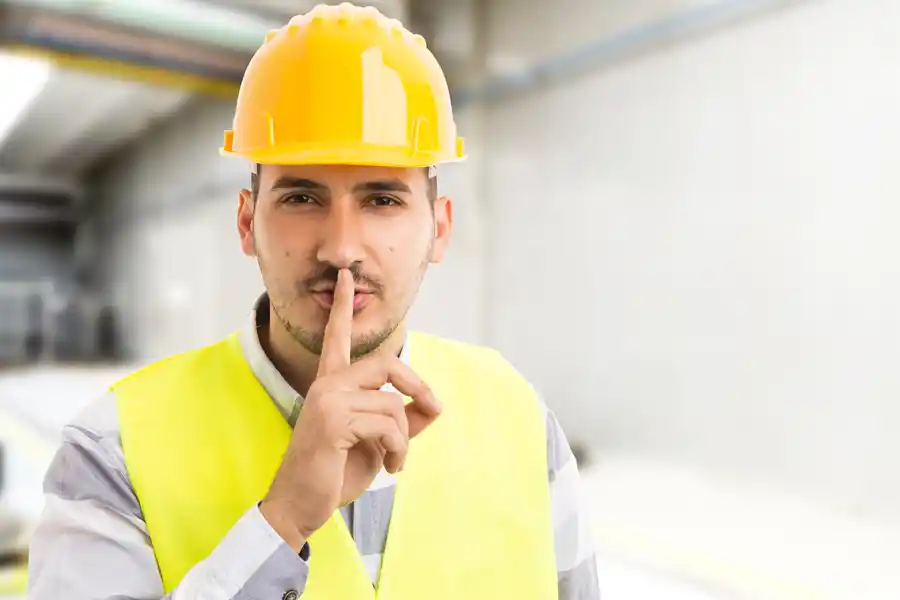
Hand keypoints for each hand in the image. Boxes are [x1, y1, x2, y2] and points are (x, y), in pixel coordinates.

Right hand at [260, 269, 441, 550]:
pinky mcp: (334, 421)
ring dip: (404, 439)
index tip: (345, 277)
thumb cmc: (335, 473)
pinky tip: (390, 466)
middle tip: (434, 408)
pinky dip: (398, 449)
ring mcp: (328, 400)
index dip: (343, 307)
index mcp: (331, 385)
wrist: (300, 505)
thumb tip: (434, 405)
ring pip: (393, 404)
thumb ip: (403, 420)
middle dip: (419, 386)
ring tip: (396, 461)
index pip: (338, 338)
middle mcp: (327, 385)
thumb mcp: (378, 443)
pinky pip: (389, 424)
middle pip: (388, 364)